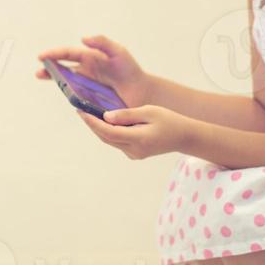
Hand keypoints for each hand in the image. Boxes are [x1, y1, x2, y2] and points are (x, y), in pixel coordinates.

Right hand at [35, 35, 153, 106]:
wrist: (141, 91)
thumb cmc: (130, 70)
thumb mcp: (118, 51)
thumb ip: (102, 42)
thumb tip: (82, 39)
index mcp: (89, 58)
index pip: (69, 54)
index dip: (55, 54)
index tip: (43, 56)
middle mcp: (85, 71)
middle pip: (62, 69)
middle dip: (49, 69)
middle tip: (39, 72)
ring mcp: (86, 86)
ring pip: (66, 83)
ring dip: (55, 83)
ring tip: (47, 84)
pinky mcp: (89, 99)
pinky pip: (75, 98)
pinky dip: (67, 97)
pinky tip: (64, 97)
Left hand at [76, 105, 196, 159]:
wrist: (184, 137)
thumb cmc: (169, 120)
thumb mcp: (149, 112)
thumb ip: (127, 115)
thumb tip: (106, 116)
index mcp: (138, 139)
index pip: (109, 132)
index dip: (93, 122)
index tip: (81, 111)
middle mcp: (134, 150)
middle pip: (106, 138)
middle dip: (92, 124)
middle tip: (80, 110)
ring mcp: (134, 154)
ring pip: (110, 141)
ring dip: (99, 129)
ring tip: (88, 114)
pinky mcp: (135, 154)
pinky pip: (117, 142)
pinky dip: (109, 132)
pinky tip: (104, 121)